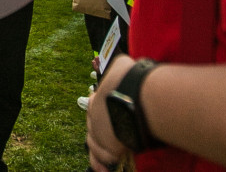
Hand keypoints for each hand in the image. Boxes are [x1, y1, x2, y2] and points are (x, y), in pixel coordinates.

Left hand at [87, 53, 134, 170]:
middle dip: (100, 133)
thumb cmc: (131, 77)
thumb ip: (121, 68)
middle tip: (110, 139)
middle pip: (93, 128)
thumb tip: (126, 64)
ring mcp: (99, 132)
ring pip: (94, 144)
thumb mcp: (123, 66)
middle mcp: (94, 115)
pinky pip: (103, 157)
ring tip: (105, 158)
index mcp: (97, 97)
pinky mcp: (109, 145)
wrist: (133, 91)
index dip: (100, 116)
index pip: (94, 109)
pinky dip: (103, 163)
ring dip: (100, 150)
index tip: (106, 120)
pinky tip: (104, 169)